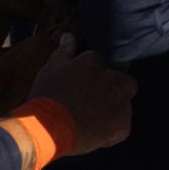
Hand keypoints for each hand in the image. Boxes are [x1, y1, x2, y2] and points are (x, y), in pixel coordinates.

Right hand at [28, 35, 135, 153]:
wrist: (44, 128)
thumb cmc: (46, 96)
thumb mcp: (51, 69)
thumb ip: (64, 51)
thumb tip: (68, 36)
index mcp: (97, 63)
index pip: (104, 66)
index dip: (96, 78)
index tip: (84, 88)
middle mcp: (115, 80)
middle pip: (124, 82)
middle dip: (114, 90)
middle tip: (93, 103)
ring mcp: (121, 104)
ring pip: (124, 106)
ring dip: (113, 111)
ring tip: (91, 121)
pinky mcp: (122, 126)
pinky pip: (122, 127)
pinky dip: (111, 131)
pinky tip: (94, 133)